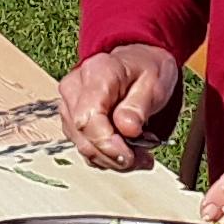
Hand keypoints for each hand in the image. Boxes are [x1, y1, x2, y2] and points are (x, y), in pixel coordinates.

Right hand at [58, 44, 182, 171]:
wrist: (136, 63)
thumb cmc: (145, 70)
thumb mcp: (154, 83)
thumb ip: (139, 106)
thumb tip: (127, 130)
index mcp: (97, 73)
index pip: (87, 118)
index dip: (106, 144)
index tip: (129, 157)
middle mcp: (74, 88)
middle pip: (82, 135)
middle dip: (113, 156)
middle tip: (144, 159)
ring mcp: (69, 105)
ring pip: (82, 145)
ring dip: (112, 159)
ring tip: (140, 155)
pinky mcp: (71, 120)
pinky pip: (85, 147)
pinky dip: (106, 156)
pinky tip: (126, 151)